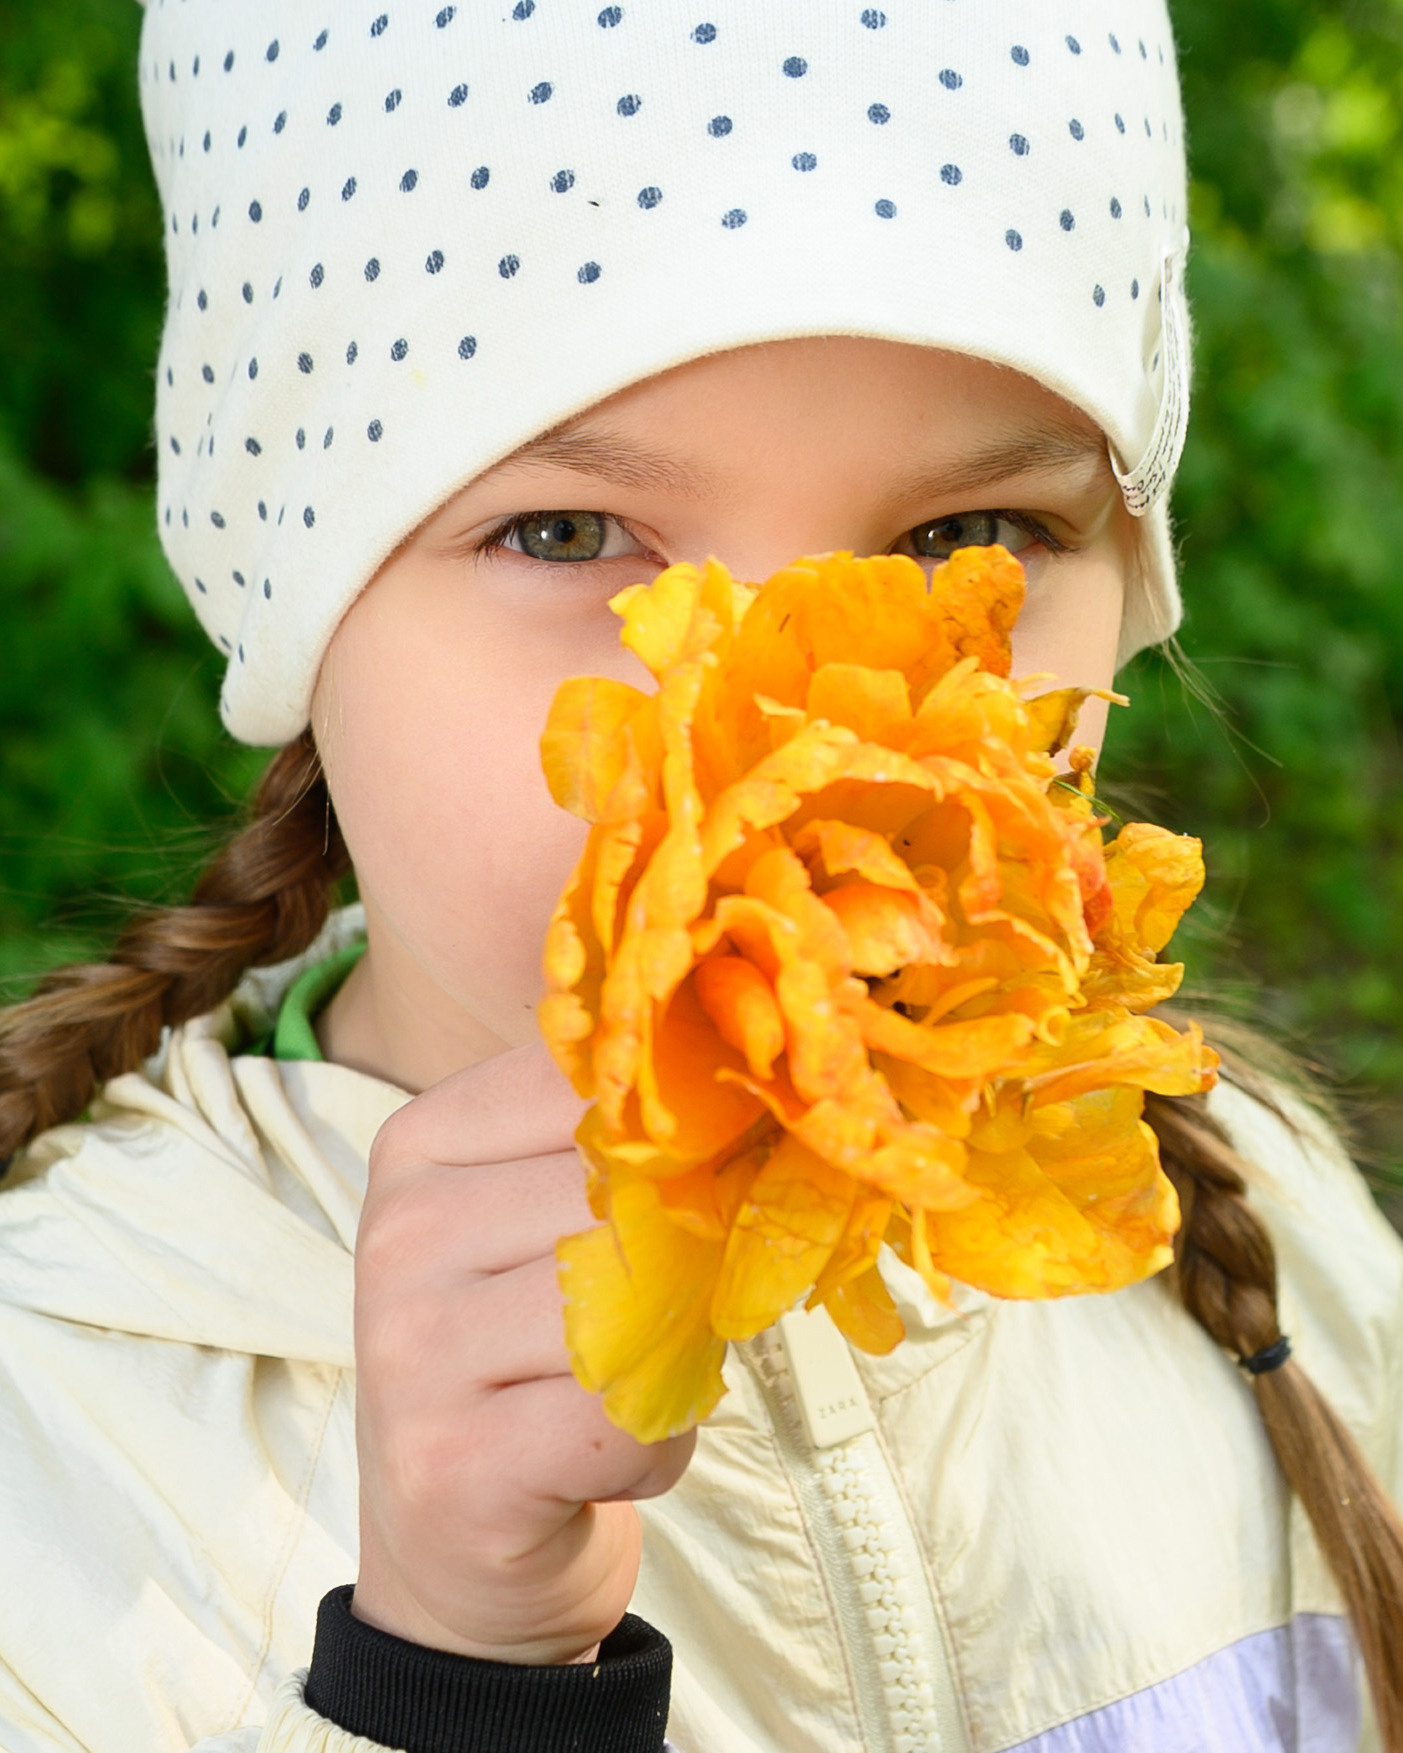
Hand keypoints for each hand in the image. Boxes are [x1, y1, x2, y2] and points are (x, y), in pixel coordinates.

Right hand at [352, 1042, 695, 1663]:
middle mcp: (402, 1229)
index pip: (599, 1091)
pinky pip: (625, 1418)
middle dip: (685, 1264)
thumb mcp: (546, 1218)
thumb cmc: (526, 1354)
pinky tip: (599, 1461)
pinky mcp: (450, 1463)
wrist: (458, 1535)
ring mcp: (411, 1347)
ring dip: (672, 1364)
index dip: (685, 1145)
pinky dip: (653, 1448)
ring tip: (618, 1390)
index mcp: (421, 1141)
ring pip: (635, 1306)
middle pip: (626, 1198)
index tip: (690, 1199)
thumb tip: (758, 1092)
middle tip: (657, 1320)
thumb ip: (620, 1145)